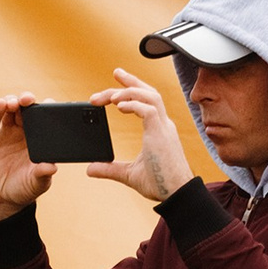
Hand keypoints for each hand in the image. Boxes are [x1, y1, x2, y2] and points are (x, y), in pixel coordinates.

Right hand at [0, 94, 58, 222]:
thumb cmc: (22, 190)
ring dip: (13, 101)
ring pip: (10, 110)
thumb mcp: (36, 184)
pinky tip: (1, 104)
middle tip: (29, 100)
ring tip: (14, 102)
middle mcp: (22, 133)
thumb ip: (43, 174)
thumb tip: (52, 167)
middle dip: (28, 101)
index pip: (44, 119)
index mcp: (38, 140)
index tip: (50, 104)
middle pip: (26, 109)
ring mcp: (5, 133)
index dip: (47, 109)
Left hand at [86, 69, 195, 203]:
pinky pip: (148, 111)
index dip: (134, 88)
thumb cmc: (160, 185)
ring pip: (149, 96)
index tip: (118, 80)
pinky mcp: (161, 135)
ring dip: (128, 91)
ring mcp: (164, 128)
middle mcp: (163, 125)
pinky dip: (133, 105)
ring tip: (109, 96)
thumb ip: (110, 169)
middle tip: (114, 73)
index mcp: (158, 130)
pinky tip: (118, 107)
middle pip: (149, 92)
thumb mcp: (129, 175)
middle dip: (131, 81)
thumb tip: (90, 169)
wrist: (177, 195)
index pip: (148, 100)